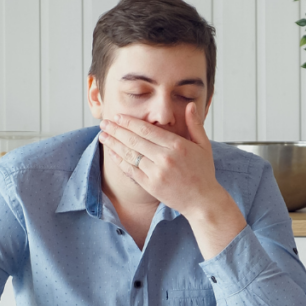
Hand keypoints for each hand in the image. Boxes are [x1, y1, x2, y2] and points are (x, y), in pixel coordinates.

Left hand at [100, 103, 245, 257]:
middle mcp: (165, 158)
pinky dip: (119, 161)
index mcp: (177, 145)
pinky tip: (111, 153)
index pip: (148, 129)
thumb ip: (195, 124)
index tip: (118, 116)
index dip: (130, 122)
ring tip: (102, 136)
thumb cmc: (203, 172)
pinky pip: (131, 170)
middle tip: (104, 123)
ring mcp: (157, 173)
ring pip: (130, 154)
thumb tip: (190, 105)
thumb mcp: (203, 145)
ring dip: (114, 144)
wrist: (202, 201)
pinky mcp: (150, 185)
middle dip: (116, 130)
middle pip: (135, 140)